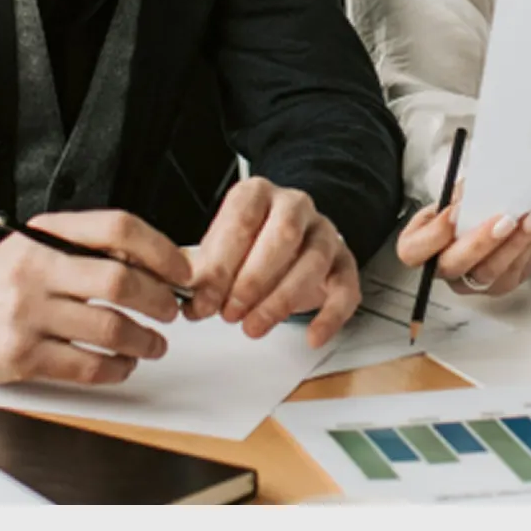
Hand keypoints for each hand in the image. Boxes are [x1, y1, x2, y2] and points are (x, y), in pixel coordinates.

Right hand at [0, 208, 189, 384]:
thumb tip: (160, 264)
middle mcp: (36, 271)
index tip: (182, 271)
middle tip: (172, 311)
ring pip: (108, 329)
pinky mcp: (20, 358)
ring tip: (154, 343)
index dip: (160, 250)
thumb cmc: (4, 278)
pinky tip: (123, 365)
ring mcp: (26, 316)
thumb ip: (92, 248)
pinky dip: (115, 369)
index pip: (118, 229)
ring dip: (144, 340)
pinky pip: (84, 367)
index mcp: (48, 235)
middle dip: (159, 300)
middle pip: (120, 282)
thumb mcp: (42, 245)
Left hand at [184, 177, 358, 349]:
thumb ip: (199, 273)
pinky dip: (331, 315)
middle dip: (253, 281)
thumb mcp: (217, 250)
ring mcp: (323, 232)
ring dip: (282, 300)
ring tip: (254, 327)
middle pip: (283, 235)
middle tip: (229, 314)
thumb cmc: (247, 246)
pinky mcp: (344, 262)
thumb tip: (184, 302)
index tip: (203, 300)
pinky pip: (346, 286)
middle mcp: (294, 206)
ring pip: (314, 260)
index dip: (221, 264)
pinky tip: (313, 336)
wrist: (289, 236)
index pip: (242, 220)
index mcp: (258, 194)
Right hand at [396, 183, 530, 298]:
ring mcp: (469, 282)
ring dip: (513, 245)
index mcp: (420, 246)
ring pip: (488, 273)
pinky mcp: (498, 286)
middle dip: (481, 242)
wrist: (492, 214)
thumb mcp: (456, 194)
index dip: (434, 234)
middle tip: (505, 219)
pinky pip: (512, 274)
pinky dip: (526, 249)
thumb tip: (472, 191)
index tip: (456, 210)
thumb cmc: (468, 204)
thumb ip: (460, 194)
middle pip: (454, 265)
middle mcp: (442, 270)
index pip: (414, 251)